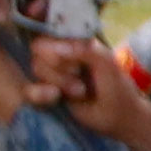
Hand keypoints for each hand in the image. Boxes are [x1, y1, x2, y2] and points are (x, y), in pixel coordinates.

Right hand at [20, 34, 150, 150]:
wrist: (118, 117)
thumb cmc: (117, 87)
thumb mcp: (107, 64)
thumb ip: (86, 50)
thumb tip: (58, 47)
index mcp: (76, 42)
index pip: (52, 33)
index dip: (56, 45)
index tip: (74, 58)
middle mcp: (62, 54)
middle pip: (39, 49)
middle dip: (59, 64)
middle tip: (79, 73)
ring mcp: (54, 73)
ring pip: (37, 67)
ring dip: (59, 80)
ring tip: (80, 91)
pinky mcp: (48, 91)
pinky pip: (32, 88)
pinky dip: (42, 92)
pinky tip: (58, 97)